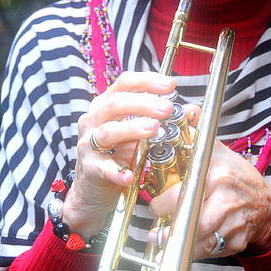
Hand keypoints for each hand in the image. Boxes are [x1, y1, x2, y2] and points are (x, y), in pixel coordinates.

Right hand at [63, 71, 177, 237]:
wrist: (92, 190)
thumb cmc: (115, 156)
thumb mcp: (133, 133)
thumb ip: (150, 119)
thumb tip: (182, 109)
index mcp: (104, 106)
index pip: (123, 84)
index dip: (146, 81)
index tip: (169, 85)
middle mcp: (93, 121)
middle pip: (115, 104)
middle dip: (143, 103)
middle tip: (166, 108)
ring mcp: (88, 145)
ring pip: (108, 131)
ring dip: (132, 129)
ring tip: (154, 128)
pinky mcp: (90, 169)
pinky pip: (103, 168)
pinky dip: (117, 171)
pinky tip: (130, 175)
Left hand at [148, 140, 270, 259]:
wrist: (267, 206)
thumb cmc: (238, 178)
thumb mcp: (220, 152)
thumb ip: (198, 133)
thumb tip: (185, 110)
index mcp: (216, 175)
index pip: (180, 192)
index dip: (161, 202)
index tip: (154, 204)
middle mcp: (225, 198)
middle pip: (187, 219)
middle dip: (166, 225)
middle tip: (155, 225)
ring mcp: (232, 222)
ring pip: (195, 240)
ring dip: (174, 244)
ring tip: (160, 240)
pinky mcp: (236, 241)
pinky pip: (208, 251)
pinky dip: (191, 252)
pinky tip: (180, 249)